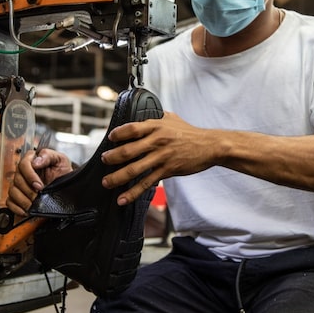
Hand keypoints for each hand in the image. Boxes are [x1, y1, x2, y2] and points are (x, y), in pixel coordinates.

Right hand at [6, 147, 72, 215]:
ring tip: (33, 204)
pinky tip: (25, 210)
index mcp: (32, 160)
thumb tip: (36, 161)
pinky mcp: (18, 196)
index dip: (30, 176)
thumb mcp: (61, 160)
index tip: (39, 185)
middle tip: (37, 196)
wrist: (67, 186)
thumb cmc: (63, 172)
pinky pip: (10, 202)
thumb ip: (48, 155)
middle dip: (28, 190)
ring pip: (12, 191)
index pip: (23, 164)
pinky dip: (16, 208)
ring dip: (23, 200)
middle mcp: (24, 172)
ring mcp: (20, 184)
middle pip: (17, 179)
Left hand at [100, 112, 214, 204]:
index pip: (132, 128)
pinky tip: (123, 199)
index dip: (118, 134)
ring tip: (106, 182)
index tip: (110, 138)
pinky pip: (146, 183)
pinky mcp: (167, 170)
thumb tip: (142, 114)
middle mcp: (157, 141)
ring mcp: (162, 157)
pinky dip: (133, 192)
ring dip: (117, 177)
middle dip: (112, 158)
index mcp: (157, 126)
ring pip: (134, 169)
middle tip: (103, 160)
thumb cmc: (190, 132)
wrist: (210, 146)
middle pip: (128, 150)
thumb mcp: (172, 118)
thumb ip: (156, 117)